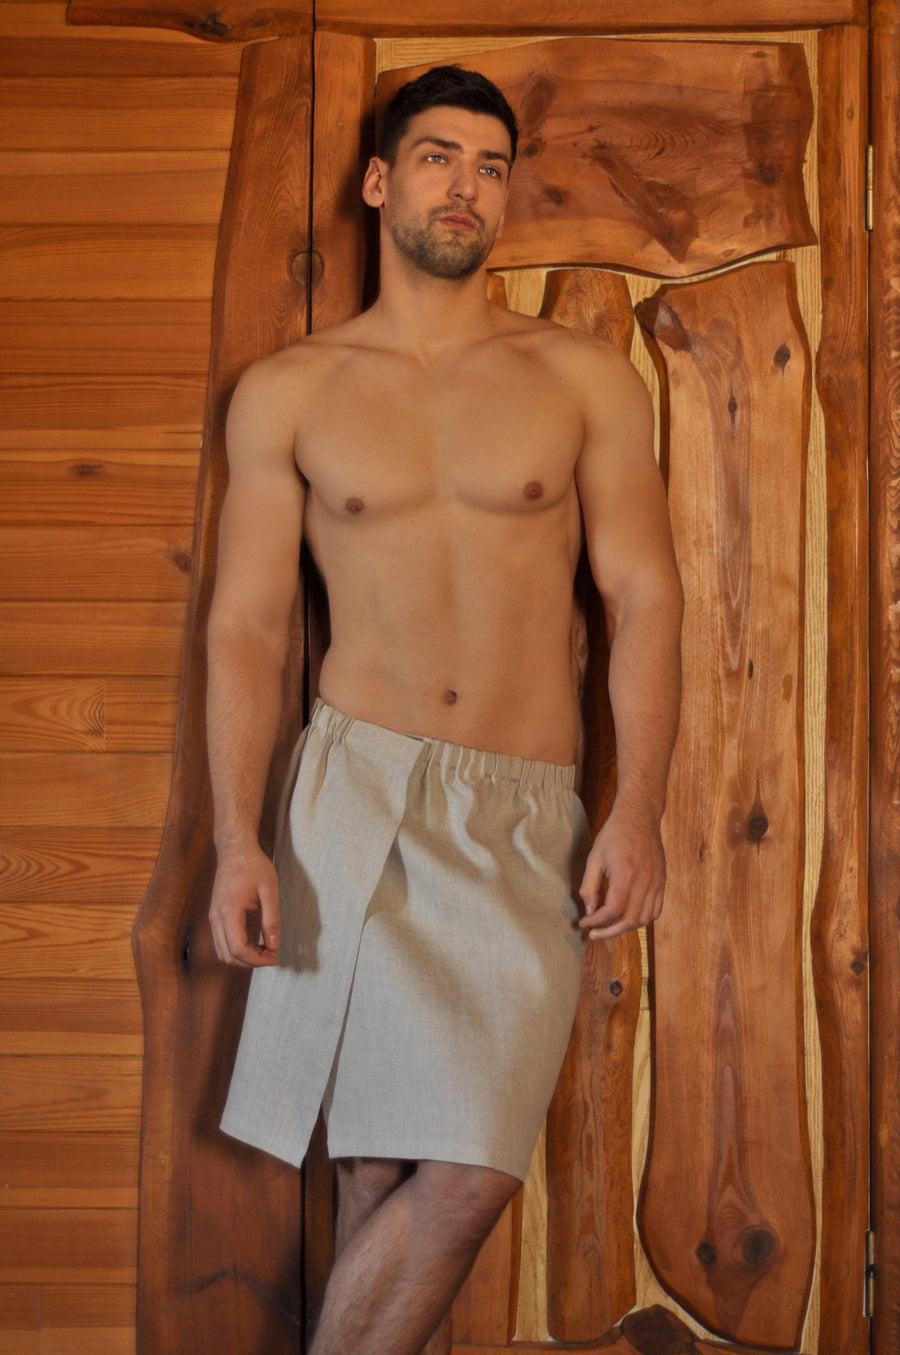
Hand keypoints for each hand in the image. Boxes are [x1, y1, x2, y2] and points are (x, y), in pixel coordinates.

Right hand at [209, 845, 280, 966]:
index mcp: (229, 911)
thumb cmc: (253, 865)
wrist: (235, 849)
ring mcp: (213, 917)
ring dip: (243, 958)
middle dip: (251, 962)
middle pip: (228, 956)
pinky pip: (221, 942)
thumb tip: (274, 945)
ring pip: (222, 952)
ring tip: (264, 950)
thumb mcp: (269, 890)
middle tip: (272, 955)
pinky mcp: (215, 915)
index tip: (275, 957)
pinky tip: (254, 942)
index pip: (239, 949)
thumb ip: (272, 919)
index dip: (258, 960)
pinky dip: (236, 949)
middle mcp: (216, 918)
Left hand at [578, 806, 665, 941]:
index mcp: (625, 874)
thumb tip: (590, 912)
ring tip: (609, 926)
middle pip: (629, 920)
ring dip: (625, 928)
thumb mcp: (594, 858)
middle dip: (609, 931)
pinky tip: (627, 917)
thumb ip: (590, 887)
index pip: (612, 911)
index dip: (596, 922)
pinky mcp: (662, 882)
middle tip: (594, 934)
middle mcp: (645, 881)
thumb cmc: (614, 835)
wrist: (639, 817)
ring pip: (643, 919)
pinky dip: (641, 919)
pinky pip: (655, 911)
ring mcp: (657, 882)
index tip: (585, 923)